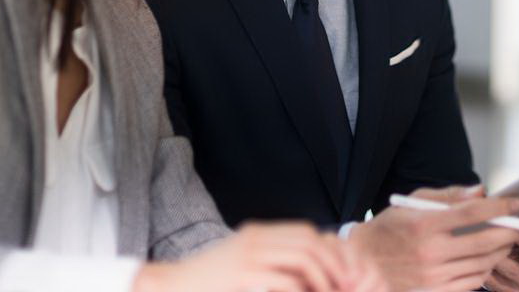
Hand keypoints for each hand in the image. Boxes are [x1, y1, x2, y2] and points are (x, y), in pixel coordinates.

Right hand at [134, 221, 379, 291]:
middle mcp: (256, 239)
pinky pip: (286, 280)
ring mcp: (249, 256)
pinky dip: (304, 290)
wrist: (171, 285)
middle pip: (310, 241)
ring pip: (304, 258)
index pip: (305, 232)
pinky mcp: (244, 276)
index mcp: (257, 233)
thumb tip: (301, 274)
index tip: (341, 270)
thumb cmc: (207, 282)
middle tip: (347, 284)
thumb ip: (267, 261)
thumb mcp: (239, 263)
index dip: (328, 249)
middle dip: (334, 262)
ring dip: (325, 277)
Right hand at [349, 185, 518, 291]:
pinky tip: (489, 259)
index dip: (498, 206)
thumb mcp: (412, 202)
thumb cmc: (387, 229)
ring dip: (500, 251)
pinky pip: (472, 283)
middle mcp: (431, 252)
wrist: (364, 263)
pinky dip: (486, 270)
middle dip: (509, 232)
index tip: (514, 203)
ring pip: (482, 264)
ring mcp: (435, 276)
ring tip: (507, 240)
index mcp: (425, 225)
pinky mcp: (436, 291)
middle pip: (483, 242)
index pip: (471, 213)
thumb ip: (448, 196)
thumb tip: (479, 191)